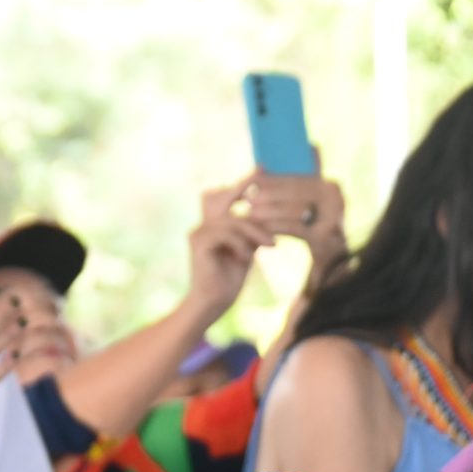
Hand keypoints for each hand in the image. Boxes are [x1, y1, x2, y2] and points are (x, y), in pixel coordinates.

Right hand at [188, 183, 275, 322]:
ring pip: (233, 220)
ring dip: (254, 232)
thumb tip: (274, 210)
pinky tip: (247, 257)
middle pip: (224, 198)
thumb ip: (253, 229)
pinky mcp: (199, 242)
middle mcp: (203, 224)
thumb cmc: (231, 278)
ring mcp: (198, 232)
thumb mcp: (248, 247)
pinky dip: (241, 244)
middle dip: (243, 184)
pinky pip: (226, 234)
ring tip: (270, 246)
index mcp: (213, 224)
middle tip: (262, 171)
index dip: (242, 183)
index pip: (227, 197)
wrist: (214, 302)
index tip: (263, 169)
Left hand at [241, 157, 345, 267]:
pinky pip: (295, 228)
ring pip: (294, 210)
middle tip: (247, 199)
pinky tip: (260, 228)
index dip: (274, 179)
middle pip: (295, 193)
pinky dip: (276, 227)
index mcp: (331, 186)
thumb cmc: (314, 226)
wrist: (331, 258)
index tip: (252, 180)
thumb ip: (295, 182)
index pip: (298, 178)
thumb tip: (272, 163)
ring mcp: (334, 218)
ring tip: (249, 214)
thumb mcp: (308, 202)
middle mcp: (337, 199)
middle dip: (269, 196)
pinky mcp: (325, 236)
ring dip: (269, 212)